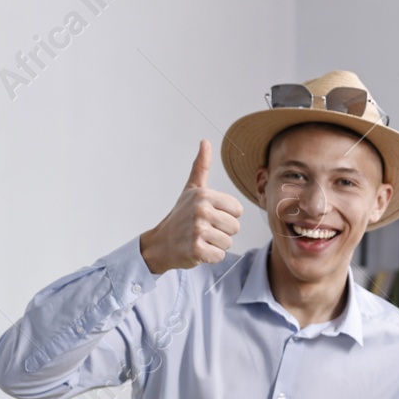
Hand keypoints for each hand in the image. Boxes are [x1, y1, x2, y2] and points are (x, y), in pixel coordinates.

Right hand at [139, 140, 242, 273]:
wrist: (161, 243)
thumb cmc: (180, 215)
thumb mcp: (191, 189)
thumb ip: (201, 167)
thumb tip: (205, 142)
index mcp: (204, 195)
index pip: (237, 211)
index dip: (226, 216)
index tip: (209, 216)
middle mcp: (201, 211)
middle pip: (235, 227)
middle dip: (222, 232)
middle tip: (203, 230)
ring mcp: (198, 231)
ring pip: (228, 242)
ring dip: (216, 245)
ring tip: (200, 239)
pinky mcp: (196, 250)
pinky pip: (219, 256)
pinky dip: (210, 256)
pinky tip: (198, 250)